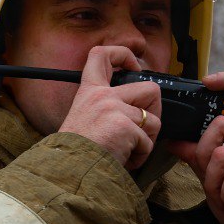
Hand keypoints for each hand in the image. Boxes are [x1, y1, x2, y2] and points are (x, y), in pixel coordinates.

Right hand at [59, 45, 162, 169]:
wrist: (69, 169)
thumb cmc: (76, 151)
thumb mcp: (84, 117)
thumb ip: (105, 107)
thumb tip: (135, 110)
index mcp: (89, 90)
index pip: (101, 54)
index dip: (123, 55)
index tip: (134, 67)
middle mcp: (102, 95)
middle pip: (150, 88)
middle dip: (155, 111)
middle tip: (144, 128)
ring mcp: (114, 109)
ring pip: (154, 120)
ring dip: (147, 139)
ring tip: (129, 150)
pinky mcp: (125, 126)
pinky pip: (148, 142)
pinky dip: (141, 156)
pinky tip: (124, 160)